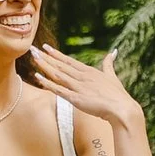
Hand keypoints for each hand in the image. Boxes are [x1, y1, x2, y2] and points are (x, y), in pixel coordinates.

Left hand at [28, 45, 143, 130]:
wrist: (122, 108)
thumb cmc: (118, 95)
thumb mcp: (112, 76)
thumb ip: (109, 64)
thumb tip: (113, 52)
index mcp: (90, 71)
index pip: (69, 60)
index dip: (56, 54)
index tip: (46, 47)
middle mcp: (82, 77)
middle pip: (60, 65)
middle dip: (45, 57)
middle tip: (32, 49)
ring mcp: (78, 87)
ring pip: (57, 74)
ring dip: (44, 65)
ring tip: (33, 58)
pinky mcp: (75, 98)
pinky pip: (58, 89)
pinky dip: (47, 83)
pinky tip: (38, 77)